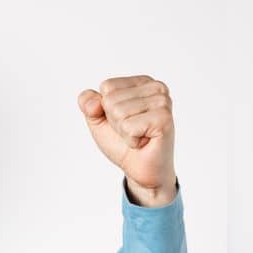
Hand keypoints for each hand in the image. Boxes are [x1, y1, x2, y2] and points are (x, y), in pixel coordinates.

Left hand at [77, 75, 176, 205]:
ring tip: (138, 136)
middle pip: (111, 99)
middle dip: (115, 122)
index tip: (124, 120)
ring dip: (123, 132)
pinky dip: (131, 140)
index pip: (107, 86)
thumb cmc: (123, 143)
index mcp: (142, 82)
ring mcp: (163, 102)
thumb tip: (93, 102)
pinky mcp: (164, 119)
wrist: (140, 170)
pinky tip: (144, 142)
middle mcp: (156, 87)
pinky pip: (129, 127)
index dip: (107, 110)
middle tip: (132, 132)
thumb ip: (88, 103)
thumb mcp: (98, 119)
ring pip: (119, 112)